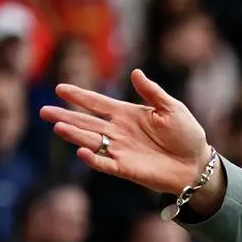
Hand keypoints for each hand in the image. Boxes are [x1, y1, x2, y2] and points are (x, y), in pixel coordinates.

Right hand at [41, 69, 210, 194]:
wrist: (196, 164)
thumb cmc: (186, 134)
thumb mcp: (172, 109)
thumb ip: (152, 92)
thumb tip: (135, 72)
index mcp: (128, 114)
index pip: (98, 103)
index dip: (80, 96)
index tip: (60, 89)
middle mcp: (119, 131)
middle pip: (87, 123)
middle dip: (66, 116)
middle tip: (44, 111)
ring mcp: (120, 150)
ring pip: (91, 141)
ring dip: (74, 135)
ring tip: (58, 127)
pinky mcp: (126, 168)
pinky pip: (105, 164)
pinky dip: (93, 159)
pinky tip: (82, 152)